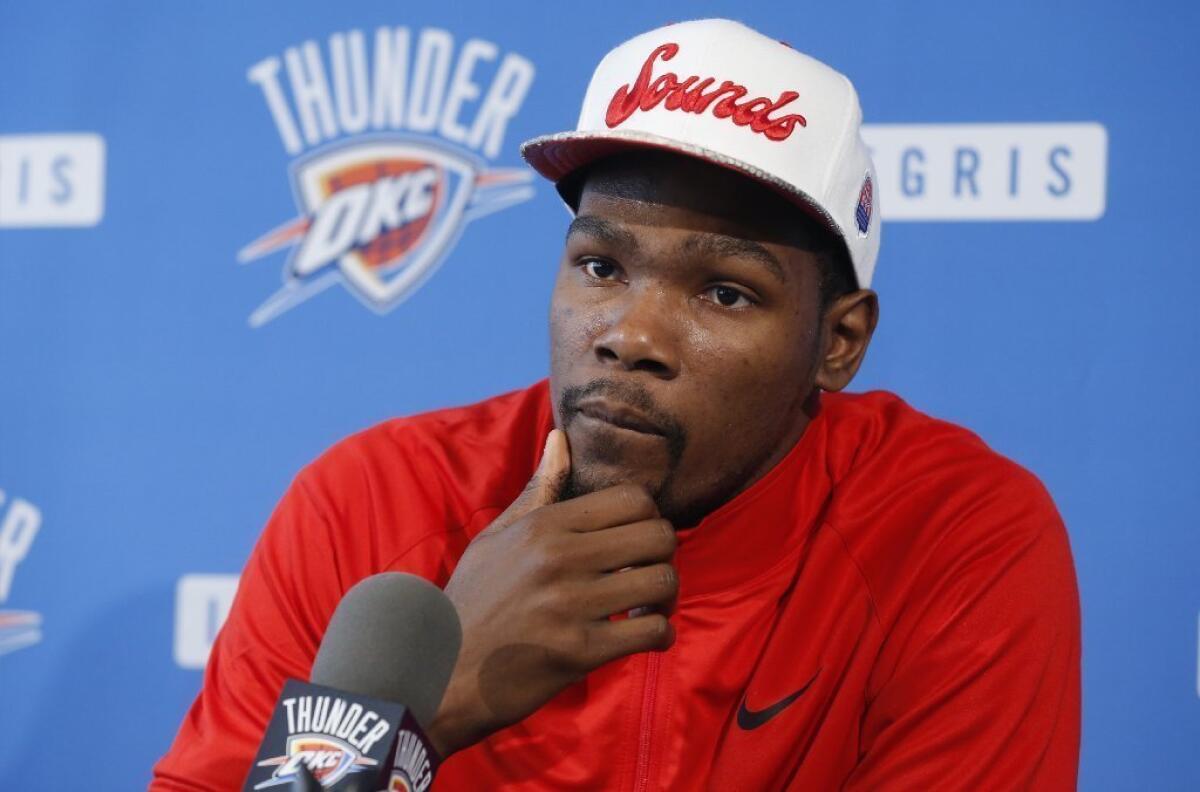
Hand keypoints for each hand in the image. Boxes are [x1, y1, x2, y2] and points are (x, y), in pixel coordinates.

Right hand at [430, 429, 677, 755]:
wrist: (443, 671)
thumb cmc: (472, 601)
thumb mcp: (496, 537)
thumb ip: (539, 490)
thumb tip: (562, 437)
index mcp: (544, 526)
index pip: (633, 499)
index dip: (647, 518)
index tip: (635, 540)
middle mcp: (560, 558)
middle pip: (658, 536)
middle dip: (662, 555)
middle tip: (645, 572)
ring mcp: (571, 604)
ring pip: (662, 582)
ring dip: (665, 597)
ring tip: (647, 606)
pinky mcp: (580, 650)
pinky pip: (652, 631)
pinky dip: (660, 635)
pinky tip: (644, 636)